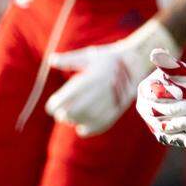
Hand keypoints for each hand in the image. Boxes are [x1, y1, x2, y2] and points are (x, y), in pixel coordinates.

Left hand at [47, 19, 179, 136]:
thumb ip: (68, 60)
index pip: (61, 101)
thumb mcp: (88, 56)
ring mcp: (106, 104)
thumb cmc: (108, 58)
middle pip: (69, 114)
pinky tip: (81, 128)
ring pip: (82, 121)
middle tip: (61, 112)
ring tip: (72, 116)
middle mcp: (95, 93)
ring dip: (74, 121)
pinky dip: (87, 129)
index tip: (53, 104)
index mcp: (85, 80)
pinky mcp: (115, 111)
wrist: (134, 64)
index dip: (53, 105)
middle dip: (62, 114)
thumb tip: (51, 59)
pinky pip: (97, 126)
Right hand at [136, 49, 185, 147]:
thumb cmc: (184, 81)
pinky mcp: (162, 134)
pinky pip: (168, 139)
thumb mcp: (178, 69)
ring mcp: (152, 122)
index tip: (182, 93)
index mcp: (145, 90)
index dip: (166, 93)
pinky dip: (178, 140)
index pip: (152, 94)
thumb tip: (155, 53)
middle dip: (174, 110)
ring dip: (178, 125)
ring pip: (162, 127)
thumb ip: (167, 63)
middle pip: (156, 112)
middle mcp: (145, 108)